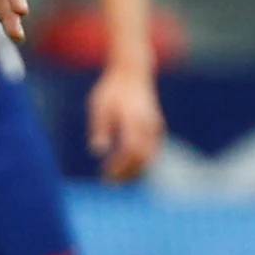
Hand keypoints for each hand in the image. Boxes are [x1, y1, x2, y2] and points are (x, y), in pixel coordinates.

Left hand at [86, 67, 164, 181]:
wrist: (132, 72)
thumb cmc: (112, 89)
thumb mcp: (99, 106)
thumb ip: (99, 128)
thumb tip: (97, 151)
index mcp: (134, 119)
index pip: (131, 150)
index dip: (120, 166)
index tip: (105, 174)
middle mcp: (148, 124)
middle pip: (143, 157)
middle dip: (127, 173)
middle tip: (110, 182)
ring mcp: (155, 126)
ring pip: (150, 156)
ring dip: (135, 170)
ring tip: (116, 177)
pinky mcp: (156, 127)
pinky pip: (152, 150)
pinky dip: (140, 161)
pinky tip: (126, 165)